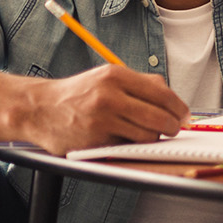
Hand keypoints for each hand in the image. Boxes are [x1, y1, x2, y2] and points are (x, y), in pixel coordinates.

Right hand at [15, 63, 188, 153]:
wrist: (38, 108)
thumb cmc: (77, 94)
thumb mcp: (107, 78)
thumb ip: (140, 84)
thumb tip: (173, 99)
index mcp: (116, 75)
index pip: (162, 93)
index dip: (179, 108)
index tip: (184, 116)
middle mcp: (109, 95)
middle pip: (160, 117)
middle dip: (172, 127)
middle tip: (173, 130)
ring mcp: (101, 119)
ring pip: (147, 135)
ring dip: (152, 138)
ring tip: (146, 135)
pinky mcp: (94, 140)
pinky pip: (126, 147)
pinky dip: (130, 145)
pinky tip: (123, 138)